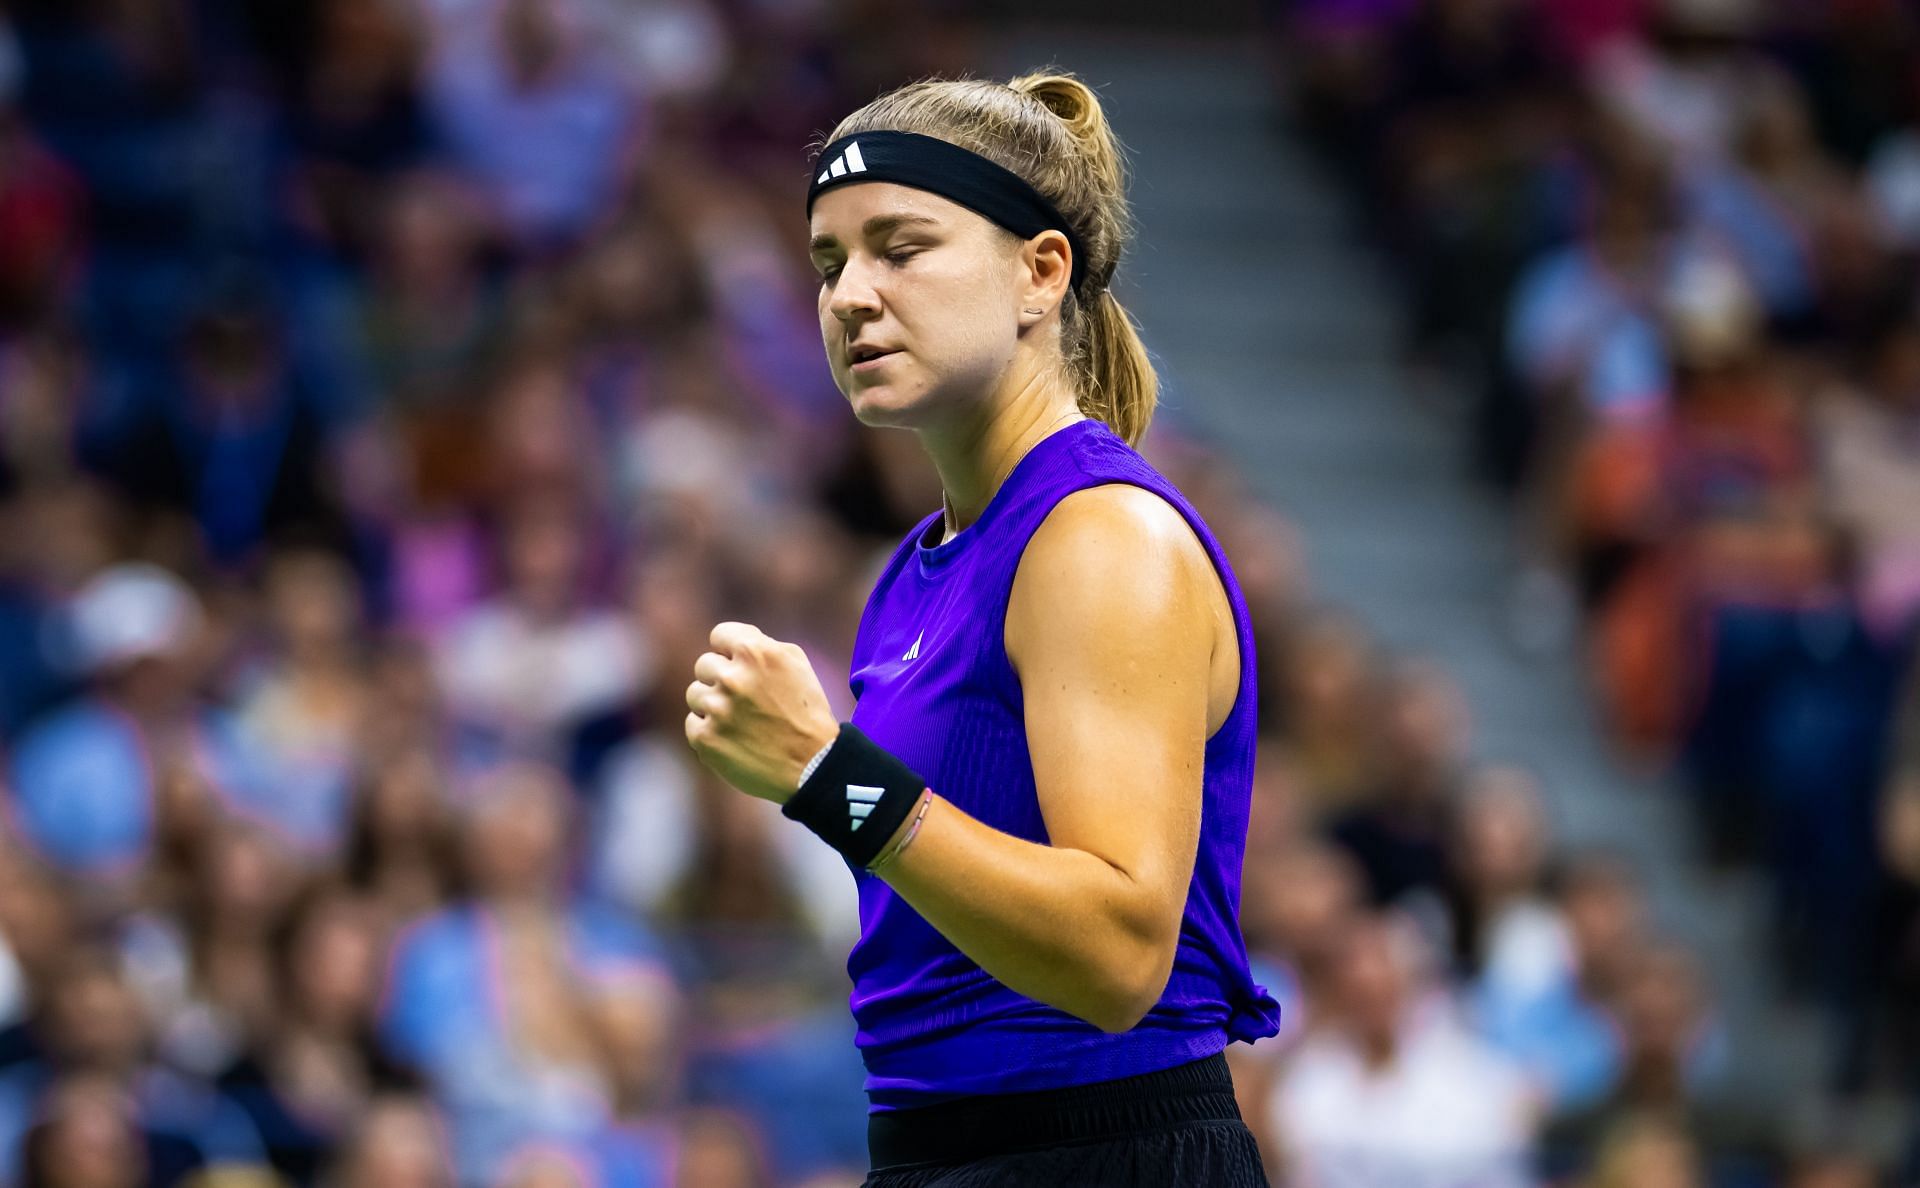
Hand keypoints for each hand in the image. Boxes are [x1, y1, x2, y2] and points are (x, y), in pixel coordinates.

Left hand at [685, 621, 840, 804]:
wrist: (812, 766)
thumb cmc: (806, 712)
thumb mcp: (796, 664)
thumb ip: (761, 645)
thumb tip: (731, 644)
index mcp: (755, 653)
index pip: (719, 635)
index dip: (730, 650)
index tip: (740, 666)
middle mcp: (733, 678)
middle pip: (704, 665)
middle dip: (721, 678)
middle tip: (745, 698)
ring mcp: (716, 709)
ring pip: (696, 694)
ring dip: (714, 704)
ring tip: (742, 721)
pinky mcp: (705, 738)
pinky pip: (693, 723)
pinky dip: (709, 730)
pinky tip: (734, 738)